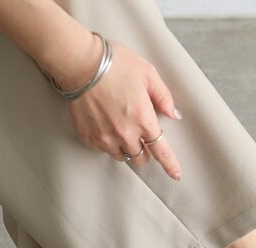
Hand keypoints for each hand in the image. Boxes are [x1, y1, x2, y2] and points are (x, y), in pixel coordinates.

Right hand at [63, 38, 182, 180]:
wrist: (80, 63)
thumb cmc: (114, 64)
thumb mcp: (147, 74)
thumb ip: (163, 96)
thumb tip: (173, 113)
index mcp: (143, 120)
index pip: (161, 152)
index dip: (170, 165)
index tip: (176, 175)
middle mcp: (125, 134)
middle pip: (140, 159)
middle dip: (143, 151)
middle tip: (139, 136)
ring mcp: (105, 138)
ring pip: (122, 156)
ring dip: (125, 148)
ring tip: (119, 127)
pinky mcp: (89, 138)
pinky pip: (102, 149)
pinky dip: (107, 142)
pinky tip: (104, 124)